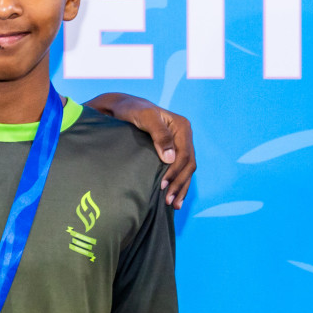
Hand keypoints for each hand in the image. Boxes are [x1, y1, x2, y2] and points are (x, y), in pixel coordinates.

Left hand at [87, 94, 195, 208]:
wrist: (123, 107)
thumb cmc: (132, 111)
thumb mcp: (145, 117)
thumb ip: (159, 134)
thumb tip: (170, 158)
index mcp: (182, 127)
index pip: (184, 155)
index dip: (175, 172)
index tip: (162, 186)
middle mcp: (184, 136)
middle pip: (188, 165)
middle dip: (179, 184)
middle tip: (169, 201)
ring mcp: (179, 144)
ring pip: (187, 170)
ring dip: (181, 187)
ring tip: (174, 204)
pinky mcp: (172, 151)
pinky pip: (180, 169)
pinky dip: (178, 183)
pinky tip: (174, 196)